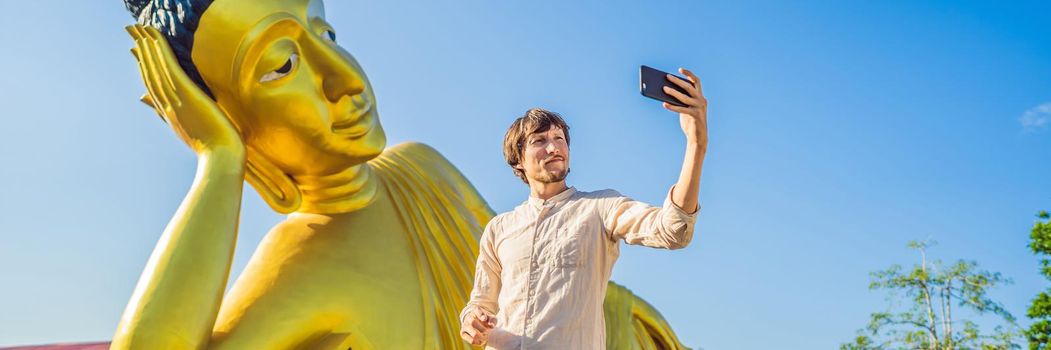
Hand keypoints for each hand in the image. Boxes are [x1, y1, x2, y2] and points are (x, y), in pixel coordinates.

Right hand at [127, 25, 243, 156]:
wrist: (221, 158)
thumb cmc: (214, 148)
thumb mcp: (191, 132)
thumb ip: (174, 120)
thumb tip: (161, 114)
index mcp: (171, 115)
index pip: (153, 87)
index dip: (144, 68)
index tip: (136, 53)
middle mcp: (169, 105)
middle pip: (150, 74)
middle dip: (141, 52)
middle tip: (132, 33)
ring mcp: (175, 99)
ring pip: (157, 68)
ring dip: (148, 46)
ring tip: (140, 28)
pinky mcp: (186, 93)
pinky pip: (169, 68)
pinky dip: (160, 52)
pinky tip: (155, 38)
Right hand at [460, 308, 496, 345]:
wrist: (478, 322)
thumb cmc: (486, 319)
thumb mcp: (491, 317)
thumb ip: (492, 320)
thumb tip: (491, 325)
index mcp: (475, 310)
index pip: (477, 310)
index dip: (480, 315)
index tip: (484, 319)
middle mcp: (468, 317)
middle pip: (472, 322)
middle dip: (482, 329)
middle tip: (487, 331)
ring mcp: (465, 325)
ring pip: (472, 333)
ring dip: (481, 336)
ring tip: (485, 337)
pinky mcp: (463, 333)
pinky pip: (471, 340)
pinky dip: (478, 341)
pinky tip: (481, 340)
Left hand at [662, 67, 707, 149]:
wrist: (698, 137)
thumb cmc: (690, 121)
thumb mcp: (685, 109)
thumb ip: (680, 101)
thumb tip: (666, 92)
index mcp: (700, 97)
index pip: (696, 82)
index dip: (689, 74)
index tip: (680, 69)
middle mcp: (702, 100)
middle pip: (689, 87)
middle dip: (677, 80)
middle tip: (667, 76)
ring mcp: (699, 108)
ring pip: (684, 97)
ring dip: (673, 92)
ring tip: (663, 88)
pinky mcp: (696, 115)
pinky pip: (682, 109)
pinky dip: (672, 106)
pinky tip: (664, 104)